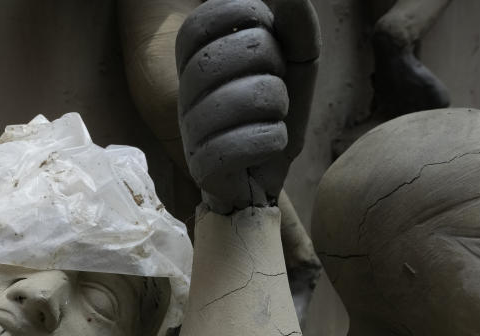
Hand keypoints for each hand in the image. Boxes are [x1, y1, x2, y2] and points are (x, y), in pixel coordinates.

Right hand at [176, 0, 319, 212]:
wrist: (265, 175)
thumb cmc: (275, 113)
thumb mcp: (296, 62)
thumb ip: (295, 26)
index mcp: (195, 61)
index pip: (203, 20)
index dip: (246, 15)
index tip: (268, 33)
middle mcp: (184, 95)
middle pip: (222, 57)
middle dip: (269, 63)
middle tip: (275, 83)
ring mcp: (189, 132)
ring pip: (238, 101)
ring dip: (275, 106)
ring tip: (274, 116)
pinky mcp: (203, 169)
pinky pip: (240, 145)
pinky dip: (271, 141)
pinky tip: (270, 144)